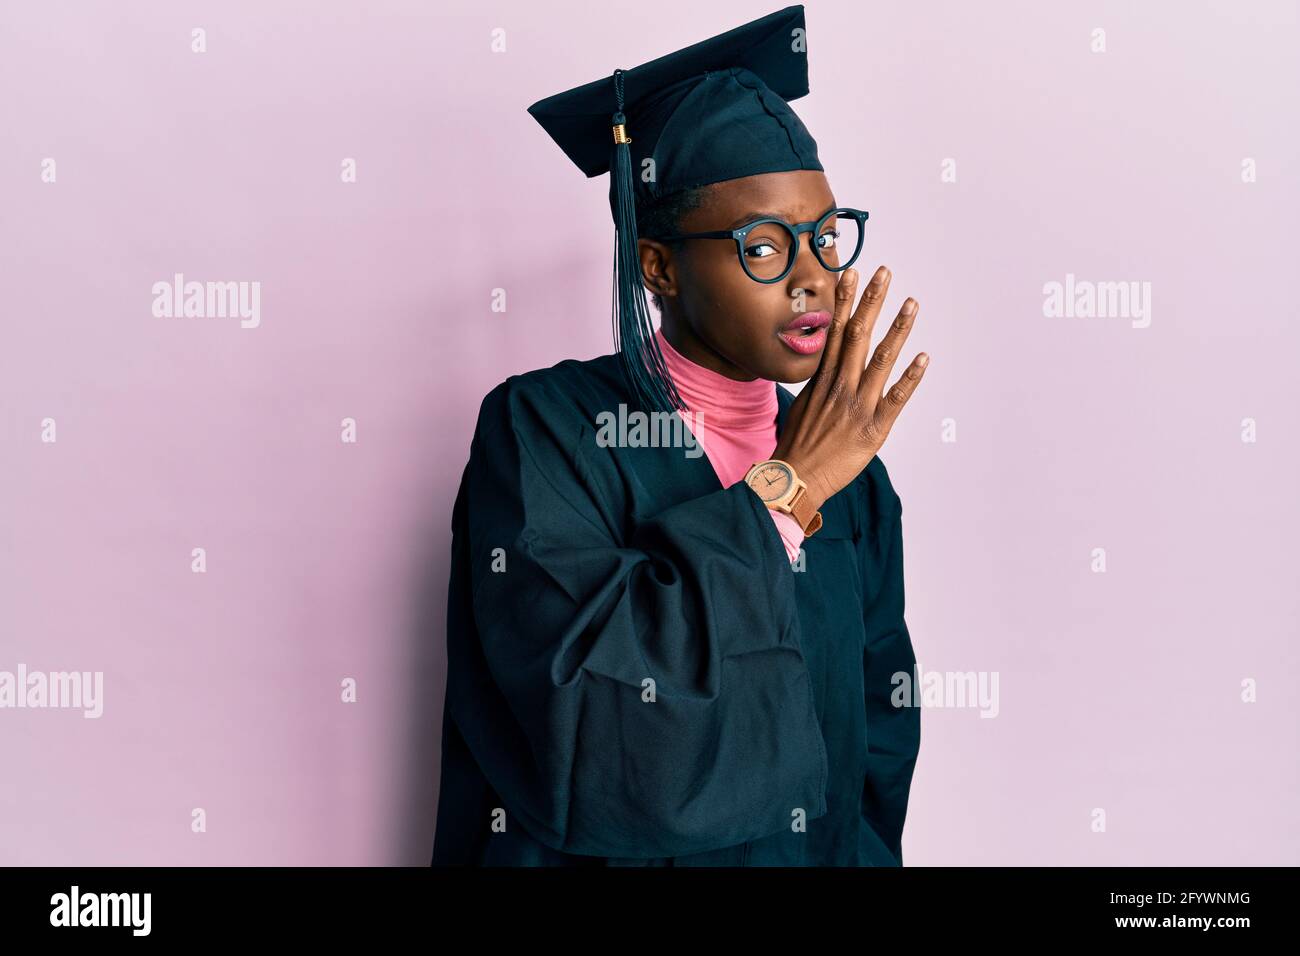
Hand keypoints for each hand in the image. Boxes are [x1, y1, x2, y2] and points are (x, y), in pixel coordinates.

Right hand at [772, 265, 928, 511]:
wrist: (795, 477)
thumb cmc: (797, 445)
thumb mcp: (803, 405)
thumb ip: (820, 384)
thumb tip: (828, 367)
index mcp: (824, 380)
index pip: (836, 330)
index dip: (846, 301)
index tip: (853, 273)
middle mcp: (841, 386)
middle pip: (858, 334)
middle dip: (872, 301)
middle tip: (884, 273)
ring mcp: (858, 405)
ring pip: (881, 359)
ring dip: (897, 329)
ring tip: (911, 303)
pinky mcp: (874, 428)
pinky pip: (896, 398)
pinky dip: (911, 377)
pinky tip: (924, 357)